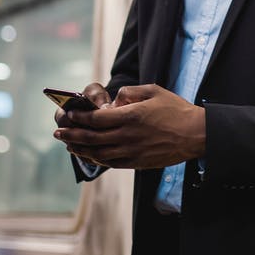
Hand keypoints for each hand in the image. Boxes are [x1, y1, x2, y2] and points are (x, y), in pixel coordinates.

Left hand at [54, 84, 204, 168]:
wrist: (195, 134)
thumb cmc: (176, 109)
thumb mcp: (153, 91)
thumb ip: (129, 93)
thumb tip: (114, 99)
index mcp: (131, 116)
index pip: (96, 119)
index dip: (80, 118)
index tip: (70, 115)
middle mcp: (128, 136)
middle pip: (92, 138)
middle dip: (73, 135)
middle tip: (58, 133)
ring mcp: (132, 152)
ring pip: (99, 153)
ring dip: (81, 149)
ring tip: (69, 145)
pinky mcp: (138, 162)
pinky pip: (111, 163)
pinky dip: (97, 159)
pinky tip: (89, 155)